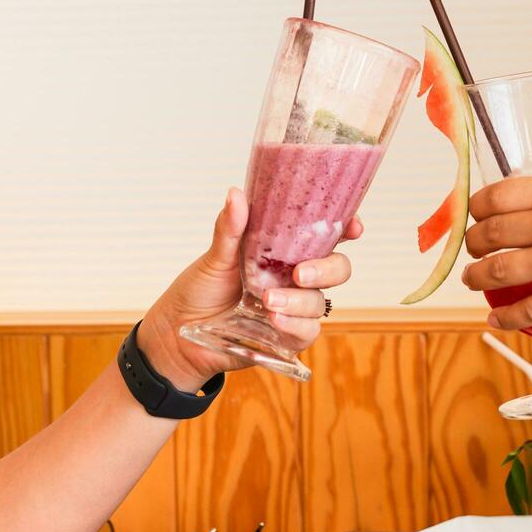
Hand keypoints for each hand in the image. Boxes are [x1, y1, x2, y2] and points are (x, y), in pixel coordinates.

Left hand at [137, 189, 360, 389]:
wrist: (178, 334)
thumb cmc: (198, 291)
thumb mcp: (214, 257)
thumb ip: (230, 229)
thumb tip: (236, 194)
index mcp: (284, 251)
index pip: (326, 237)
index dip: (346, 230)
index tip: (352, 227)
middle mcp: (295, 277)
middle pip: (337, 269)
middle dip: (328, 269)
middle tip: (300, 273)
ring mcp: (294, 307)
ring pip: (321, 302)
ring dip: (299, 301)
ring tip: (267, 301)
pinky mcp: (287, 336)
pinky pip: (308, 331)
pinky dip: (294, 325)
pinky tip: (273, 321)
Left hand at [462, 172, 531, 329]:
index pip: (497, 195)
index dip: (477, 209)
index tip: (475, 218)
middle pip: (491, 233)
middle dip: (474, 244)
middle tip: (473, 251)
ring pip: (499, 271)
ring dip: (477, 279)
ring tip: (473, 281)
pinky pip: (528, 309)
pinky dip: (506, 316)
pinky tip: (496, 318)